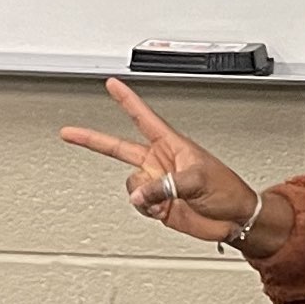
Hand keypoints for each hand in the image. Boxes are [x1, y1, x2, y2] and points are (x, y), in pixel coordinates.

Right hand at [59, 79, 258, 243]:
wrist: (234, 219)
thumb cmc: (228, 190)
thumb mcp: (200, 178)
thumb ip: (166, 184)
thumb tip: (139, 195)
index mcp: (172, 145)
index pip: (144, 117)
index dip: (127, 100)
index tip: (113, 84)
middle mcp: (159, 161)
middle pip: (118, 147)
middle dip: (92, 140)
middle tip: (69, 132)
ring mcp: (156, 183)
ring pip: (129, 184)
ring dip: (142, 194)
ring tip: (164, 199)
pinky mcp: (155, 204)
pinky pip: (137, 203)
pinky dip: (145, 208)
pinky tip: (163, 209)